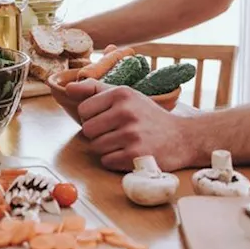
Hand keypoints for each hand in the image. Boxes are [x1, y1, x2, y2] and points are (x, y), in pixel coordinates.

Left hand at [67, 79, 200, 171]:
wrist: (182, 138)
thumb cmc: (148, 116)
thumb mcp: (126, 95)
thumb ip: (95, 89)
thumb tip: (67, 87)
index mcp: (121, 94)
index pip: (83, 109)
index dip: (92, 117)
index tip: (107, 119)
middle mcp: (126, 111)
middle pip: (87, 130)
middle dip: (98, 134)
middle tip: (116, 133)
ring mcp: (131, 134)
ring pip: (96, 147)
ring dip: (106, 149)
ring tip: (124, 143)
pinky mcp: (135, 155)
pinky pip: (106, 161)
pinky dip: (114, 161)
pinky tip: (128, 154)